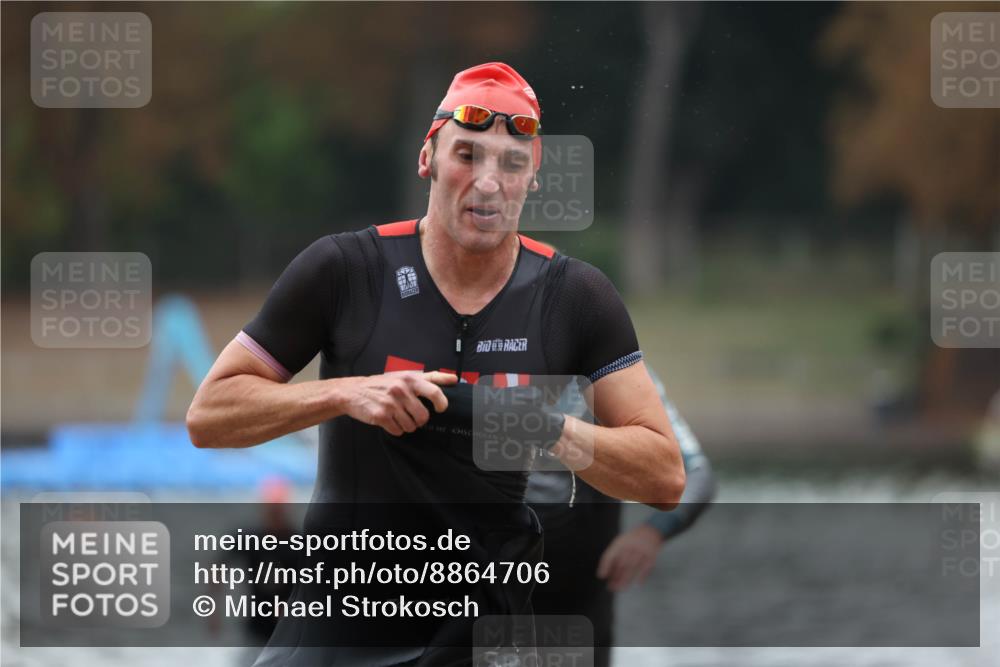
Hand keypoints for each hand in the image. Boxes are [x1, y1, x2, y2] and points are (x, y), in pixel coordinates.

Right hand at [337, 371, 457, 435]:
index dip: (442, 402)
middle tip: (412, 416)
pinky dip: (395, 429)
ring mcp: (391, 403)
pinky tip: (389, 421)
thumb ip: (428, 378)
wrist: (352, 392)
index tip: (441, 408)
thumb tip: (453, 379)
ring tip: (397, 416)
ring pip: (411, 426)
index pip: (435, 391)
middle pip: (424, 416)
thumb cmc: (381, 384)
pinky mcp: (381, 415)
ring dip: (406, 425)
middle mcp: (401, 389)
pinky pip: (398, 431)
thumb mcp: (404, 375)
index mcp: (410, 379)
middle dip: (420, 420)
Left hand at [596, 523, 664, 591]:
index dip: (605, 566)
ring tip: (621, 588)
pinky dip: (642, 576)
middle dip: (616, 577)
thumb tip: (606, 570)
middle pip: (621, 564)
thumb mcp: (621, 542)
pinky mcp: (651, 555)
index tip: (602, 576)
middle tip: (611, 587)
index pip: (610, 555)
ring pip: (633, 567)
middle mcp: (631, 546)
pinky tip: (638, 583)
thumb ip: (614, 554)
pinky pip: (646, 567)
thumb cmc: (633, 539)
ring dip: (626, 579)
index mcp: (621, 542)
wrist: (651, 530)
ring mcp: (642, 551)